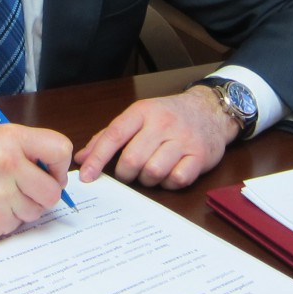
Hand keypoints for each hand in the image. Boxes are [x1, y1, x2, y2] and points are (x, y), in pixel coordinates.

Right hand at [0, 124, 72, 244]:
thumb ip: (30, 151)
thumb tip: (61, 175)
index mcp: (10, 140)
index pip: (61, 151)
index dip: (58, 166)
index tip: (48, 172)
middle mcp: (6, 166)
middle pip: (53, 192)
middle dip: (42, 194)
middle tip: (22, 189)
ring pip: (35, 213)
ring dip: (21, 209)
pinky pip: (15, 227)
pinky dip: (4, 221)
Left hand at [75, 90, 232, 189]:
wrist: (210, 110)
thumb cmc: (168, 116)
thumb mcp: (138, 116)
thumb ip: (109, 136)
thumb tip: (81, 158)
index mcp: (143, 111)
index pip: (114, 135)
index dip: (97, 158)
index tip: (86, 176)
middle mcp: (162, 123)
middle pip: (132, 159)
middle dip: (125, 174)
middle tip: (128, 173)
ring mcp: (183, 139)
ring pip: (153, 171)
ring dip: (147, 179)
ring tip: (151, 171)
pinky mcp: (199, 156)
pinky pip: (177, 179)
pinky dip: (169, 183)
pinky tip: (169, 174)